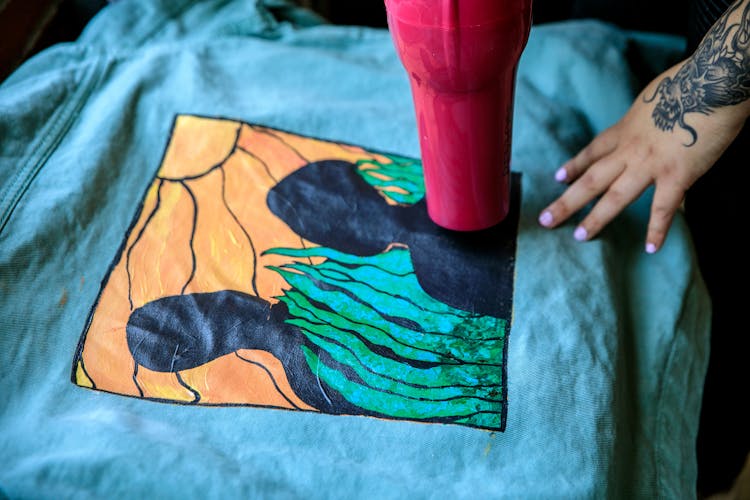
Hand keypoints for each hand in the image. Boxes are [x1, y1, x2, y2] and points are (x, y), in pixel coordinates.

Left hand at [537, 60, 748, 252]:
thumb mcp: (654, 98)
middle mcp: (630, 149)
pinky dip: (658, 229)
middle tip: (545, 219)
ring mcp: (650, 164)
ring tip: (579, 236)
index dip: (574, 165)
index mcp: (626, 129)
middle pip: (591, 178)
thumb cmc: (690, 81)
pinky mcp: (677, 175)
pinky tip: (651, 248)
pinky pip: (663, 207)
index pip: (593, 151)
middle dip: (566, 201)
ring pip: (615, 196)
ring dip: (596, 218)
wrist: (713, 82)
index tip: (558, 177)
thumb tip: (649, 120)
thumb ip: (647, 117)